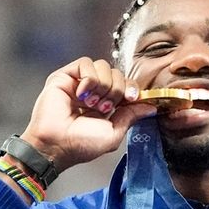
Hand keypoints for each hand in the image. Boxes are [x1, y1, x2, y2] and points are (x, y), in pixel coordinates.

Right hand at [20, 57, 157, 172]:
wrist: (57, 144)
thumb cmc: (81, 144)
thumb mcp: (114, 133)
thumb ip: (131, 116)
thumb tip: (151, 107)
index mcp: (105, 105)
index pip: (125, 85)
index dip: (131, 88)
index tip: (132, 98)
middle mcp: (93, 92)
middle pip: (117, 73)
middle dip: (116, 90)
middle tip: (104, 108)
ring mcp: (79, 83)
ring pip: (103, 66)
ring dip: (102, 86)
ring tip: (91, 104)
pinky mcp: (65, 76)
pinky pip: (86, 63)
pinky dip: (89, 79)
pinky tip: (81, 95)